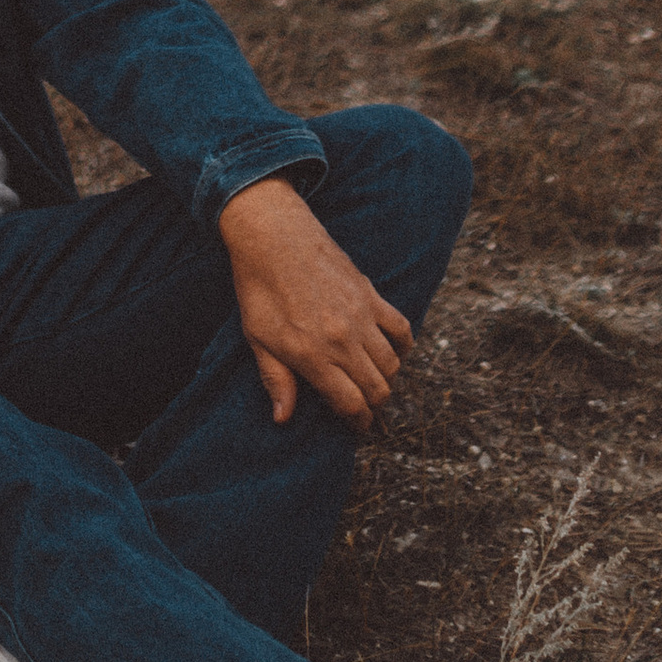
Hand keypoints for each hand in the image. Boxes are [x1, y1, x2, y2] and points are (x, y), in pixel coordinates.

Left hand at [220, 175, 412, 424]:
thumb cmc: (259, 288)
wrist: (272, 235)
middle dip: (373, 405)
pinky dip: (403, 346)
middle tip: (365, 408)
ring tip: (373, 382)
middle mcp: (342, 340)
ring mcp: (360, 316)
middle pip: (376, 388)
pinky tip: (393, 352)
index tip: (357, 426)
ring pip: (391, 364)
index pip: (350, 403)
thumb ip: (275, 379)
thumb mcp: (258, 338)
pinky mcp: (370, 294)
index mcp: (313, 355)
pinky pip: (400, 328)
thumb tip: (282, 417)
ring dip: (386, 379)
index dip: (358, 421)